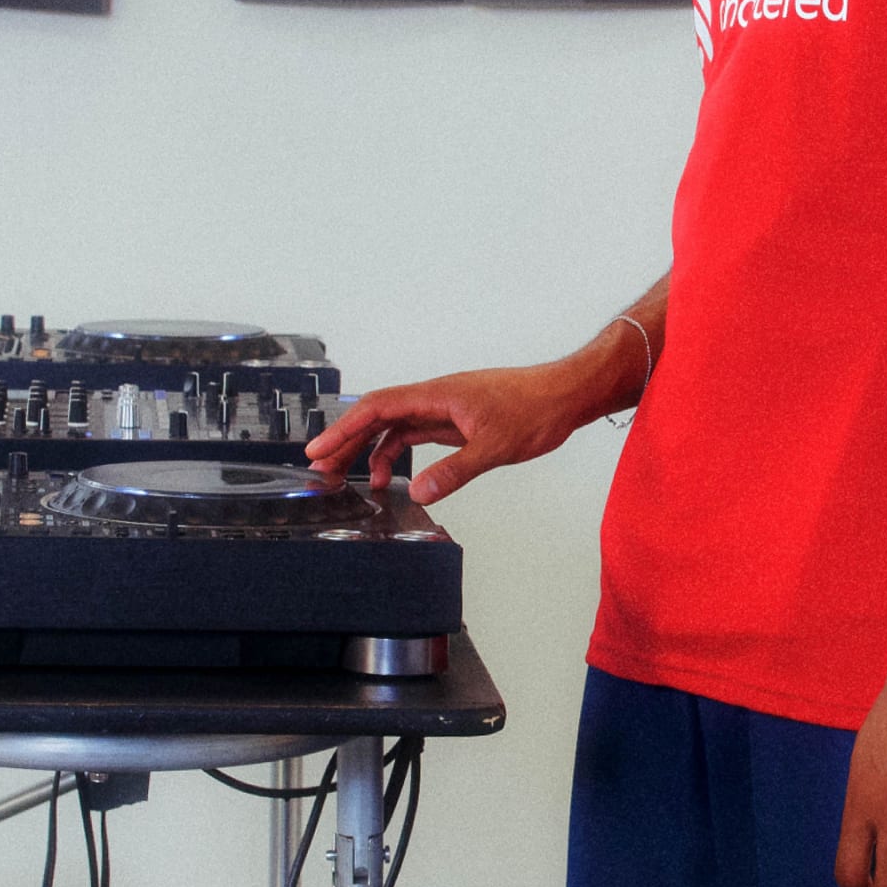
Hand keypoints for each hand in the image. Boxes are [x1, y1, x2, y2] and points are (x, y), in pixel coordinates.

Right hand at [306, 366, 592, 503]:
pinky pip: (419, 434)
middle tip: (324, 469)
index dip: (343, 428)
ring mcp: (446, 409)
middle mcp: (437, 398)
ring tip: (357, 480)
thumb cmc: (537, 407)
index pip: (377, 407)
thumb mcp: (495, 446)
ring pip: (397, 427)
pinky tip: (400, 476)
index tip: (319, 449)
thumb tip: (420, 492)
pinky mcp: (459, 421)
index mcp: (438, 395)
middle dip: (348, 442)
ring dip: (374, 450)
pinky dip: (402, 453)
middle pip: (378, 416)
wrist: (567, 394)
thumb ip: (456, 471)